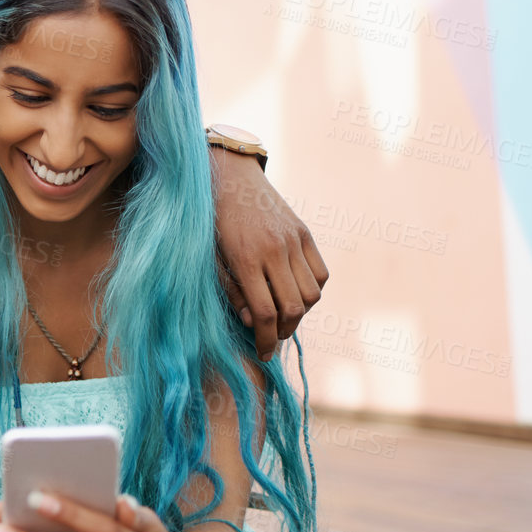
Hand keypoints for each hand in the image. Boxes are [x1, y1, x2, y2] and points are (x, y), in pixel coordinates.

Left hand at [210, 147, 326, 359]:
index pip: (265, 313)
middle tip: (272, 338)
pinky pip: (320, 274)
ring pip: (312, 294)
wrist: (228, 176)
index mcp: (246, 258)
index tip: (263, 354)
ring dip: (300, 314)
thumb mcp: (210, 259)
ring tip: (282, 316)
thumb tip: (253, 324)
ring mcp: (294, 239)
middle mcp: (275, 249)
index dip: (266, 341)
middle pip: (293, 308)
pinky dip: (312, 291)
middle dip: (284, 332)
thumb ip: (232, 292)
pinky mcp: (304, 232)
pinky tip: (294, 294)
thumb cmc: (210, 221)